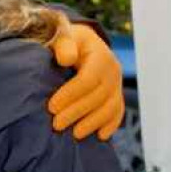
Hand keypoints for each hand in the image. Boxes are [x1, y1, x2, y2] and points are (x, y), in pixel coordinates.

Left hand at [47, 22, 124, 140]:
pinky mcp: (116, 95)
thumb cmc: (66, 40)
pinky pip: (118, 112)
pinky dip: (110, 125)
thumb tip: (66, 59)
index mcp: (100, 56)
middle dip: (77, 112)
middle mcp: (113, 70)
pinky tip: (100, 136)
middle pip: (98, 96)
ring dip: (93, 123)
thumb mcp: (63, 35)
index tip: (51, 107)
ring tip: (74, 134)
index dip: (70, 95)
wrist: (81, 42)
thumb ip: (63, 44)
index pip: (87, 80)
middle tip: (56, 125)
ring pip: (110, 107)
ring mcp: (117, 84)